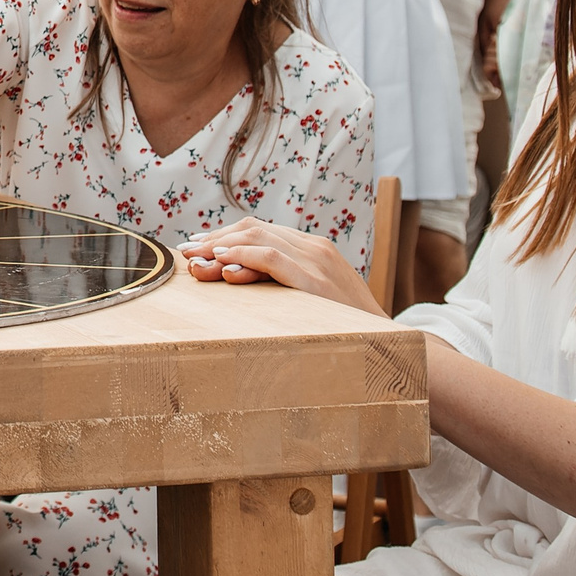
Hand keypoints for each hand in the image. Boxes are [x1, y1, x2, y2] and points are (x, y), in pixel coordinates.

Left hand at [178, 218, 383, 315]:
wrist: (388, 345)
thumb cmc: (346, 329)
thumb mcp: (313, 299)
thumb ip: (283, 283)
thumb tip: (235, 277)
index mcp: (315, 249)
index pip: (261, 231)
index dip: (226, 236)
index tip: (199, 247)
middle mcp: (315, 247)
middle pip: (254, 230)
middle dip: (216, 238)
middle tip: (187, 251)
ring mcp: (317, 261)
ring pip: (258, 239)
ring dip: (220, 246)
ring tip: (196, 256)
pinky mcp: (315, 280)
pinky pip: (271, 258)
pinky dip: (242, 256)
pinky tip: (221, 262)